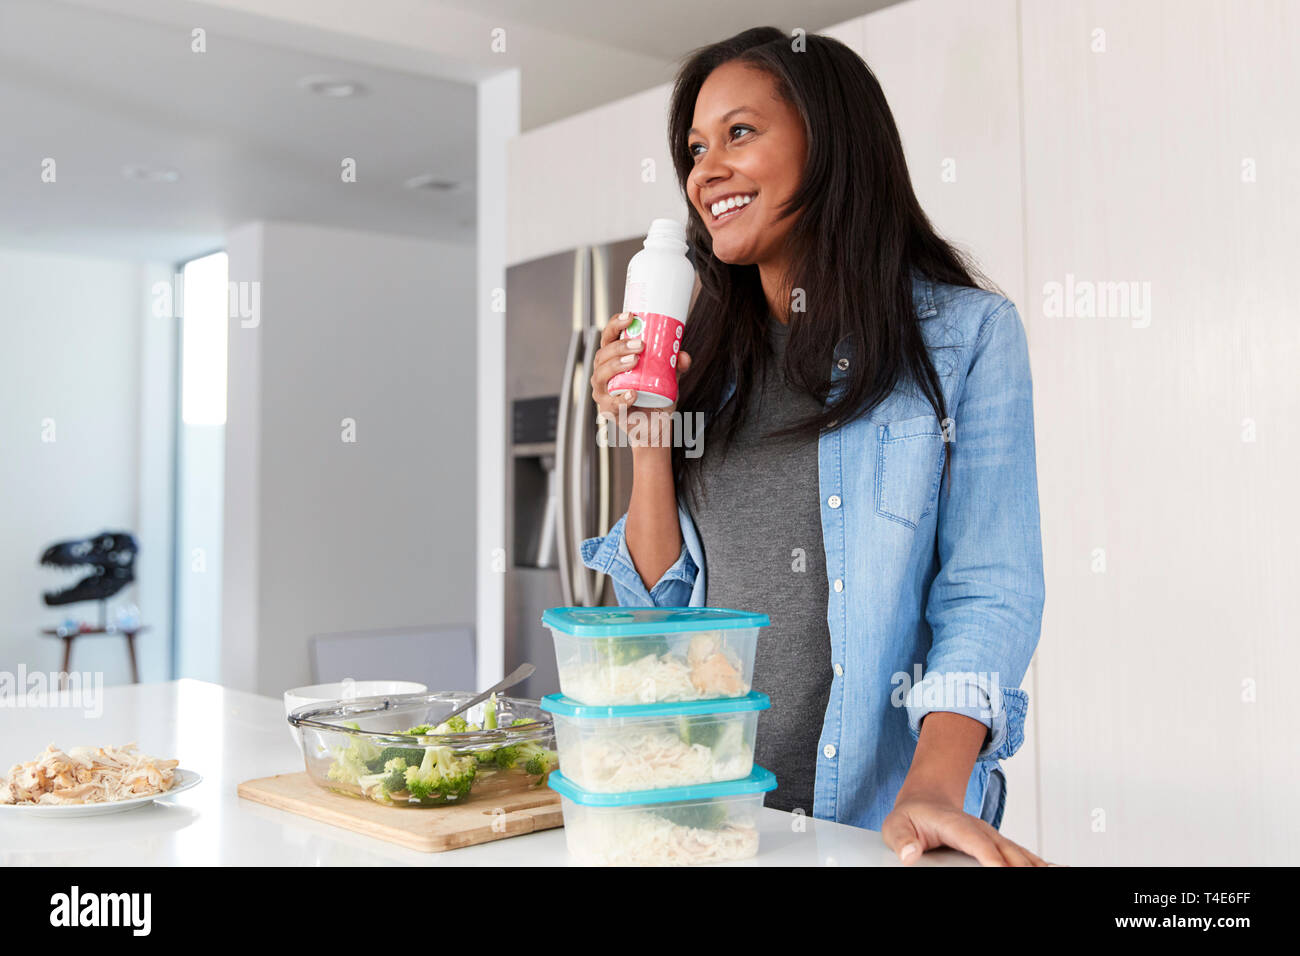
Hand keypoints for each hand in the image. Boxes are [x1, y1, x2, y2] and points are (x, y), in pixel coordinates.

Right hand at [590, 311, 691, 448]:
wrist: (655, 427)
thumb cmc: (655, 398)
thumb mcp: (669, 376)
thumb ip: (676, 364)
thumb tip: (682, 355)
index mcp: (613, 360)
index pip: (608, 338)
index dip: (615, 325)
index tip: (630, 316)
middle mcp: (603, 374)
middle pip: (602, 355)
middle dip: (619, 346)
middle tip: (641, 345)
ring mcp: (603, 393)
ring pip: (601, 375)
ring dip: (617, 365)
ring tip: (635, 360)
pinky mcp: (608, 411)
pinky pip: (611, 403)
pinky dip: (621, 398)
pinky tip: (633, 393)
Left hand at [882, 792, 1052, 866]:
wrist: (926, 800)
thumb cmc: (910, 817)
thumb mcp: (894, 826)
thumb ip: (901, 840)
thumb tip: (910, 855)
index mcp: (954, 823)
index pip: (975, 841)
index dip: (990, 856)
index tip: (1001, 870)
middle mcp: (979, 828)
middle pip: (1005, 849)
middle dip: (1020, 867)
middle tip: (1030, 880)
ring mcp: (992, 836)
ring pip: (1019, 853)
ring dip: (1036, 866)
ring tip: (1053, 873)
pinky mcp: (998, 844)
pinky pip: (1022, 855)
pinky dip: (1039, 864)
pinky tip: (1054, 869)